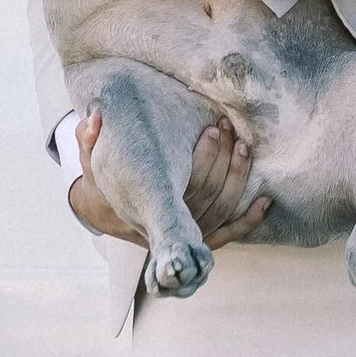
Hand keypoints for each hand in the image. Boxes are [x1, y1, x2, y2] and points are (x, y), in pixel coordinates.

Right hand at [66, 108, 271, 245]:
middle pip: (210, 192)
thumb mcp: (92, 161)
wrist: (109, 213)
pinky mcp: (200, 240)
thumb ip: (89, 140)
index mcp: (149, 206)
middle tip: (229, 126)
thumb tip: (94, 116)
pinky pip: (229, 234)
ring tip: (244, 145)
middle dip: (224, 157)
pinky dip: (249, 220)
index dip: (205, 156)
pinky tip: (266, 200)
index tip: (212, 128)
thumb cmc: (106, 181)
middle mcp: (172, 224)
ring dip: (239, 177)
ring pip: (223, 209)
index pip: (187, 182)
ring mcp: (188, 235)